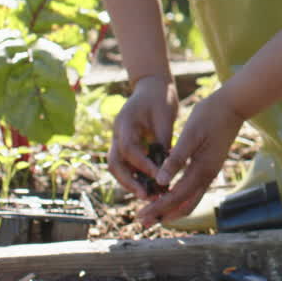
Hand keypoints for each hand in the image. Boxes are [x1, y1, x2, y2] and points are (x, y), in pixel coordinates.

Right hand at [108, 75, 177, 199]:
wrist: (152, 84)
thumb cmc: (160, 97)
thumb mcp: (165, 116)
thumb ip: (163, 140)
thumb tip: (166, 167)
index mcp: (125, 123)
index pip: (129, 149)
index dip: (143, 165)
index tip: (159, 177)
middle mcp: (117, 133)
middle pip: (114, 163)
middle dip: (129, 182)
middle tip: (147, 196)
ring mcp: (118, 139)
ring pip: (118, 167)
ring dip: (131, 182)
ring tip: (151, 196)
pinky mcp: (126, 144)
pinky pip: (126, 164)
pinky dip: (136, 175)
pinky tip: (151, 185)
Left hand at [136, 87, 246, 224]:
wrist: (233, 106)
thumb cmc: (210, 116)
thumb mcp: (190, 135)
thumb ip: (176, 158)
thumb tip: (160, 181)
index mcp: (202, 169)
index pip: (176, 196)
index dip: (158, 207)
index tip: (141, 215)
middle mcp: (207, 176)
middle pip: (184, 206)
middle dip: (163, 214)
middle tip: (143, 220)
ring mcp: (210, 173)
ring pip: (190, 200)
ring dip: (171, 208)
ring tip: (152, 212)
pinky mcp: (209, 167)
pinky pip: (193, 190)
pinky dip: (178, 197)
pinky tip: (166, 193)